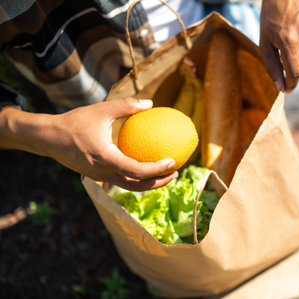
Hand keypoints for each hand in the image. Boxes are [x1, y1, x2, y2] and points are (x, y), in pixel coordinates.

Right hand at [47, 98, 177, 190]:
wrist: (48, 138)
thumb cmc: (74, 122)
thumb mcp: (101, 110)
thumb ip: (126, 106)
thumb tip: (150, 103)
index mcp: (105, 158)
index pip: (136, 171)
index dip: (157, 170)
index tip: (172, 162)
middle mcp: (103, 172)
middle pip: (136, 186)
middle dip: (159, 183)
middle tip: (176, 172)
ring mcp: (99, 177)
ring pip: (129, 186)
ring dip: (149, 183)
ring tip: (165, 173)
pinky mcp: (97, 176)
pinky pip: (121, 180)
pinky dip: (136, 178)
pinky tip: (145, 165)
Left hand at [260, 0, 298, 92]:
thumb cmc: (271, 19)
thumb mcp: (265, 42)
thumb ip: (272, 67)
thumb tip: (281, 89)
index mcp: (288, 39)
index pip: (295, 72)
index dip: (291, 84)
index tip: (288, 89)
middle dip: (296, 65)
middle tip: (288, 54)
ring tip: (297, 44)